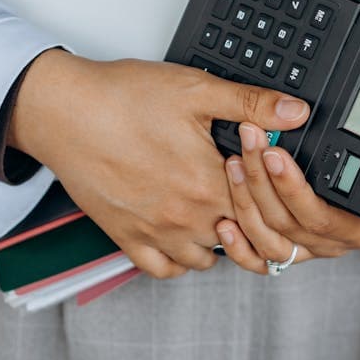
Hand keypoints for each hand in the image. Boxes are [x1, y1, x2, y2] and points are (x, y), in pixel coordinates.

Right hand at [7, 50, 310, 279]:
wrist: (63, 111)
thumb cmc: (122, 97)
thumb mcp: (196, 89)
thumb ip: (251, 103)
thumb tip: (296, 111)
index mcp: (209, 182)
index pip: (263, 207)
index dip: (269, 189)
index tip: (265, 172)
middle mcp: (186, 217)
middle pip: (239, 235)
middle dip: (246, 214)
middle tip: (241, 188)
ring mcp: (156, 232)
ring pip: (207, 258)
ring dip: (217, 238)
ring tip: (214, 207)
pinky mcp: (126, 238)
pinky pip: (164, 270)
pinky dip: (179, 259)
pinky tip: (182, 233)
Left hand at [214, 121, 359, 274]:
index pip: (321, 215)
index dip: (293, 188)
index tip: (276, 154)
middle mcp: (332, 242)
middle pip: (287, 220)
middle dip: (261, 179)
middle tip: (248, 139)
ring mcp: (307, 247)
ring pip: (269, 236)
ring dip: (245, 200)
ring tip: (233, 161)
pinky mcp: (286, 248)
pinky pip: (259, 260)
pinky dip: (238, 246)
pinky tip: (223, 221)